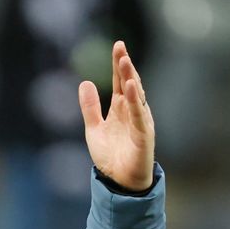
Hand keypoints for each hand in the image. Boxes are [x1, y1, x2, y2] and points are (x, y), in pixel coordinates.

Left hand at [79, 41, 154, 190]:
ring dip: (131, 77)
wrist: (119, 182)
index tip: (117, 46)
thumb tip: (85, 82)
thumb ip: (90, 108)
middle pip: (130, 83)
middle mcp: (132, 112)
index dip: (118, 64)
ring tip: (124, 61)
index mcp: (121, 109)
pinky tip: (132, 87)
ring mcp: (140, 122)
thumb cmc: (110, 156)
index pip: (121, 82)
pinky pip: (140, 114)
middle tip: (120, 47)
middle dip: (125, 65)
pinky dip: (137, 100)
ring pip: (137, 95)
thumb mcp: (94, 129)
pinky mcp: (144, 135)